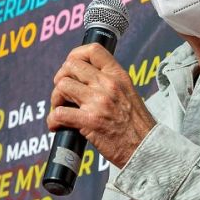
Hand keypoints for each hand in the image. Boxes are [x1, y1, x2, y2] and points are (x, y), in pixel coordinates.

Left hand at [47, 43, 156, 167]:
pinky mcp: (89, 121)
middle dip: (61, 79)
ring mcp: (98, 102)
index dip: (75, 55)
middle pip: (71, 66)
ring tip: (61, 109)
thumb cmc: (136, 125)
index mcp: (118, 76)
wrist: (146, 148)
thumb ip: (109, 83)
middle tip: (63, 94)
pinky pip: (59, 113)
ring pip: (62, 86)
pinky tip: (57, 126)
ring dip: (56, 99)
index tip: (70, 67)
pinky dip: (53, 121)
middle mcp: (108, 84)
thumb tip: (85, 78)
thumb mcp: (128, 93)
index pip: (93, 50)